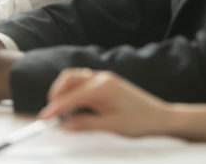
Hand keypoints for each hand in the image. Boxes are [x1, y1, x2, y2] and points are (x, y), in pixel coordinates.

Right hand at [39, 68, 172, 136]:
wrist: (161, 117)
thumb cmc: (140, 122)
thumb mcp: (112, 126)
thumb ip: (86, 124)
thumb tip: (65, 125)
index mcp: (103, 87)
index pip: (72, 95)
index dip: (55, 107)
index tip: (44, 119)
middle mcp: (102, 78)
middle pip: (69, 78)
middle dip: (56, 94)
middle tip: (51, 115)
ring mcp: (104, 79)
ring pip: (75, 79)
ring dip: (64, 93)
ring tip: (63, 113)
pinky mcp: (106, 83)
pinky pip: (83, 83)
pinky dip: (74, 93)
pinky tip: (76, 108)